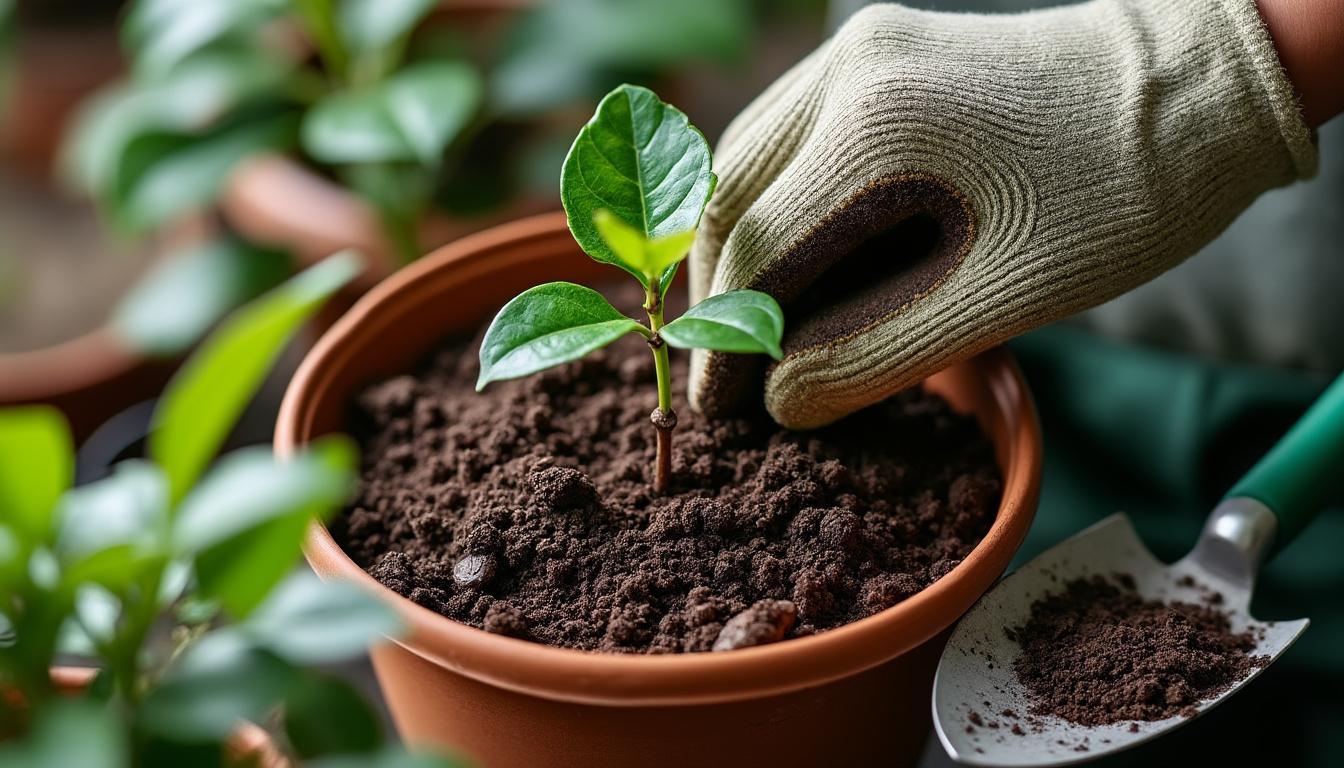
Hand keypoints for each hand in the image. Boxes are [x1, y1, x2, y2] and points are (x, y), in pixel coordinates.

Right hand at [688, 0, 1318, 428]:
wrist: (1199, 88)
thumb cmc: (1120, 199)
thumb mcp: (1001, 297)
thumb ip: (875, 354)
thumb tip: (782, 402)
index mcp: (873, 130)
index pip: (751, 253)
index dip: (725, 345)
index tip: (725, 412)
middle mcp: (845, 71)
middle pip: (724, 199)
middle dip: (717, 298)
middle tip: (732, 379)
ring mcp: (856, 50)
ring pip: (745, 162)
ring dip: (740, 249)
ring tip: (757, 329)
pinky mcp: (876, 51)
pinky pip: (788, 137)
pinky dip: (776, 205)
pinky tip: (800, 261)